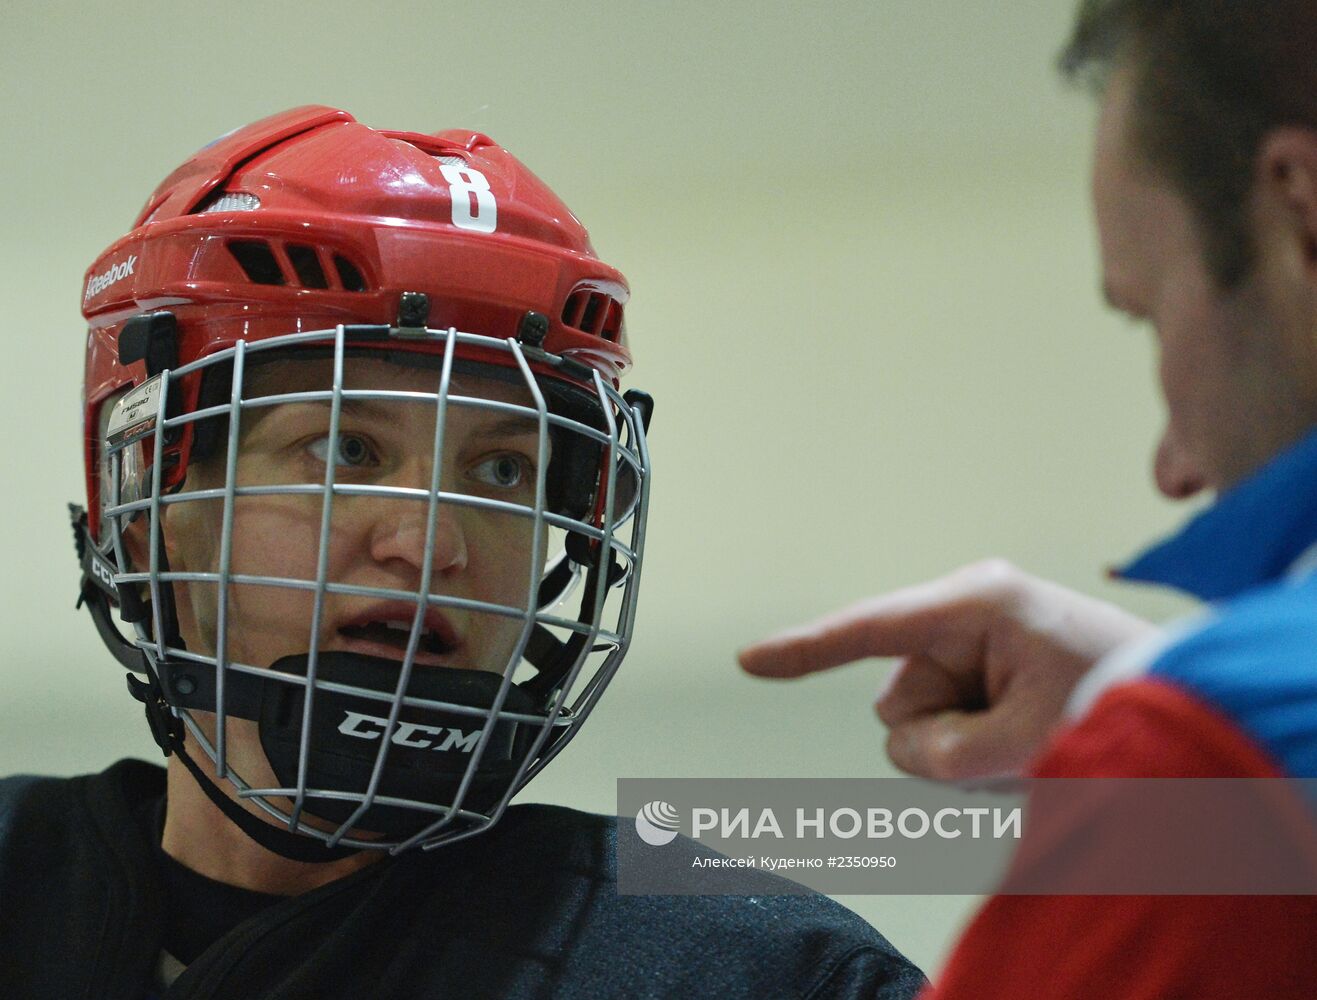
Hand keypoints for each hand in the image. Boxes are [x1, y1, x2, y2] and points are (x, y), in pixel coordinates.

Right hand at [737, 560, 1157, 780]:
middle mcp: (968, 612)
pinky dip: (979, 745)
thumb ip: (945, 754)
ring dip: (967, 747)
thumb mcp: (1029, 739)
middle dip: (944, 738)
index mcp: (976, 604)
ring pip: (922, 720)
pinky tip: (1027, 734)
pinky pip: (948, 724)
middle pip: (900, 700)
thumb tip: (905, 746)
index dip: (804, 649)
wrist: (1187, 700)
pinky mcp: (986, 666)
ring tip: (1034, 737)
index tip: (748, 660)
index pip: (869, 629)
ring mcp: (977, 639)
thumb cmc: (1122, 699)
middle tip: (1017, 743)